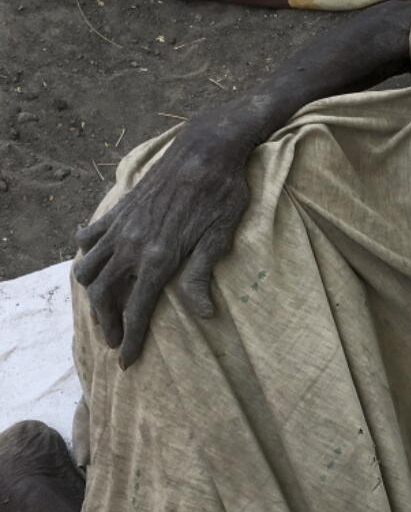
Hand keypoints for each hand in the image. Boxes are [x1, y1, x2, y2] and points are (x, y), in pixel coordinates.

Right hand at [73, 121, 251, 368]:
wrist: (206, 150)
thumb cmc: (222, 195)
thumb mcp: (220, 239)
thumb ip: (202, 277)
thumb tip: (203, 315)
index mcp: (159, 257)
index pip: (138, 309)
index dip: (132, 338)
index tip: (127, 361)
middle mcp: (132, 244)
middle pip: (103, 294)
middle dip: (107, 323)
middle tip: (115, 341)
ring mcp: (121, 225)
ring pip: (87, 267)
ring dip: (91, 293)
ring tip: (103, 308)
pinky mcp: (119, 209)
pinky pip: (91, 237)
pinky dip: (86, 253)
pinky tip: (93, 261)